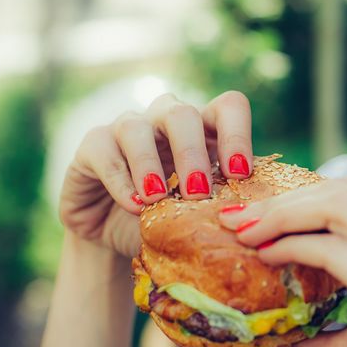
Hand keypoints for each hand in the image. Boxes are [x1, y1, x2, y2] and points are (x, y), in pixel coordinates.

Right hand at [59, 91, 253, 257]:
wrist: (118, 239)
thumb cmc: (170, 221)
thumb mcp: (201, 214)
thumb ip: (223, 206)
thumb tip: (253, 217)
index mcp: (204, 129)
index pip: (228, 107)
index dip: (237, 134)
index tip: (240, 174)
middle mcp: (167, 120)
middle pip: (182, 113)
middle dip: (192, 153)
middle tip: (198, 193)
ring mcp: (128, 127)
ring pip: (136, 126)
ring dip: (150, 164)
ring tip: (158, 200)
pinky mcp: (93, 145)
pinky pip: (105, 149)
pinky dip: (120, 179)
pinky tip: (134, 205)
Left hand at [219, 178, 346, 346]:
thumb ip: (334, 323)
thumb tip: (277, 333)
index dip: (305, 196)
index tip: (264, 212)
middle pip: (345, 189)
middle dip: (286, 199)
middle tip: (241, 217)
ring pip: (336, 204)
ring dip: (282, 213)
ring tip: (247, 232)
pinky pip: (330, 250)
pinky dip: (291, 246)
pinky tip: (267, 256)